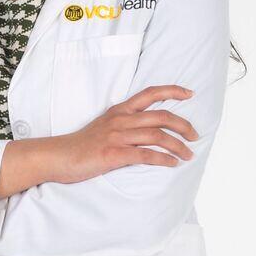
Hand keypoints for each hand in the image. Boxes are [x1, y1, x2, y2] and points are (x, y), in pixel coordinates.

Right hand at [52, 83, 198, 182]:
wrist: (59, 156)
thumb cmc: (84, 145)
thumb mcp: (106, 126)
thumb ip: (126, 124)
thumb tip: (150, 130)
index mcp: (120, 110)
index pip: (150, 93)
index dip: (172, 91)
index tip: (190, 94)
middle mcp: (121, 119)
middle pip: (161, 116)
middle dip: (184, 126)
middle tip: (195, 136)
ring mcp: (117, 136)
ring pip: (157, 136)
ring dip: (178, 146)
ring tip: (188, 155)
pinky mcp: (114, 154)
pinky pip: (146, 155)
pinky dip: (163, 160)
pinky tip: (172, 164)